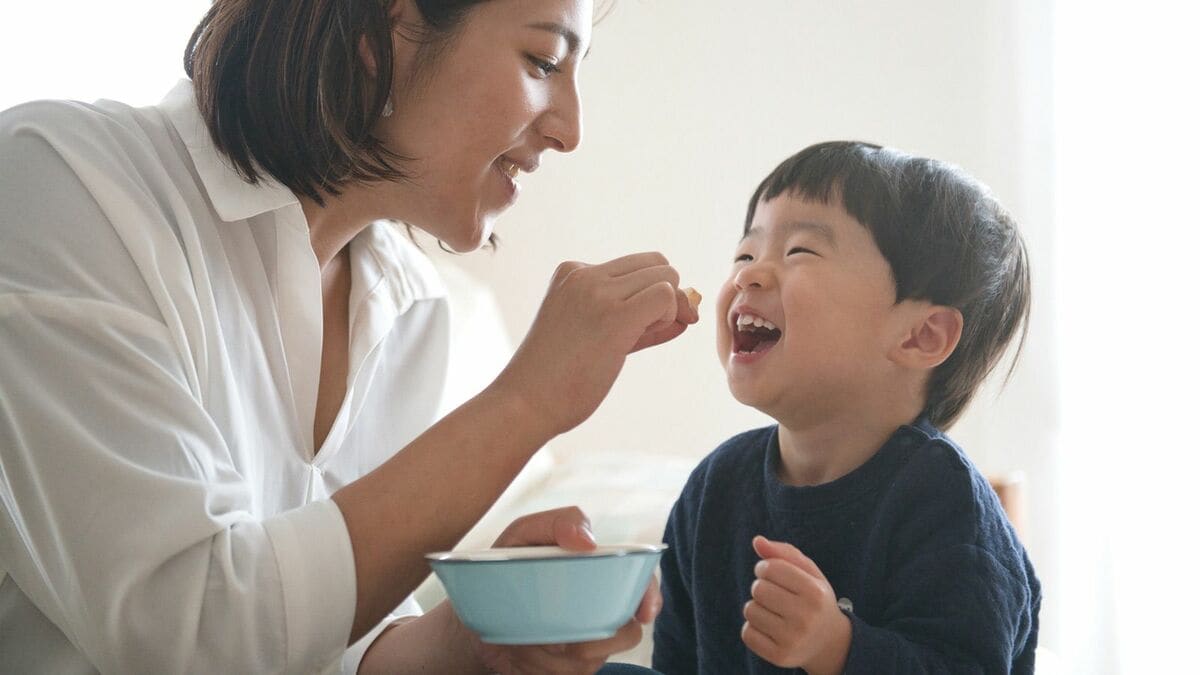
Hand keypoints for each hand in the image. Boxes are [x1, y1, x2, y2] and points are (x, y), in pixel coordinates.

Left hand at [468, 507, 661, 673]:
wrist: (473, 616)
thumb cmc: (504, 567)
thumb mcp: (522, 535)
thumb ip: (555, 523)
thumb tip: (588, 541)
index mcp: (597, 574)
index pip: (641, 584)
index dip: (649, 596)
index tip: (643, 612)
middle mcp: (600, 609)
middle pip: (628, 628)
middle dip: (606, 637)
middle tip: (573, 641)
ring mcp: (587, 643)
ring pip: (597, 657)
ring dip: (568, 652)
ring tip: (541, 641)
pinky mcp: (569, 670)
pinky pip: (568, 674)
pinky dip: (547, 667)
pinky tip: (531, 655)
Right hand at [492, 252, 699, 436]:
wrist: (525, 403)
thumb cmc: (557, 377)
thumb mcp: (592, 333)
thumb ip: (635, 318)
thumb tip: (688, 312)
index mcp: (571, 271)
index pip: (636, 265)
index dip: (650, 293)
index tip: (643, 325)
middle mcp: (584, 274)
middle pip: (657, 264)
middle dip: (666, 297)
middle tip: (649, 332)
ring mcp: (598, 293)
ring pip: (666, 277)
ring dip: (668, 309)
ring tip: (638, 340)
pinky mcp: (614, 317)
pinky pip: (667, 296)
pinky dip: (670, 316)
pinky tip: (645, 339)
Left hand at [741, 536, 850, 673]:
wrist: (829, 643)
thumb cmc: (814, 599)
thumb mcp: (809, 573)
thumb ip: (783, 553)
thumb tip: (757, 540)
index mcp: (815, 593)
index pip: (769, 568)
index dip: (764, 568)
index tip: (771, 573)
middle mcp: (806, 618)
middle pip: (758, 589)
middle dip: (761, 587)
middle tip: (775, 595)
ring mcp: (793, 640)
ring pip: (750, 610)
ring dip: (757, 608)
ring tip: (774, 612)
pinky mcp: (780, 657)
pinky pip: (747, 633)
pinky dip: (753, 628)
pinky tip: (770, 629)